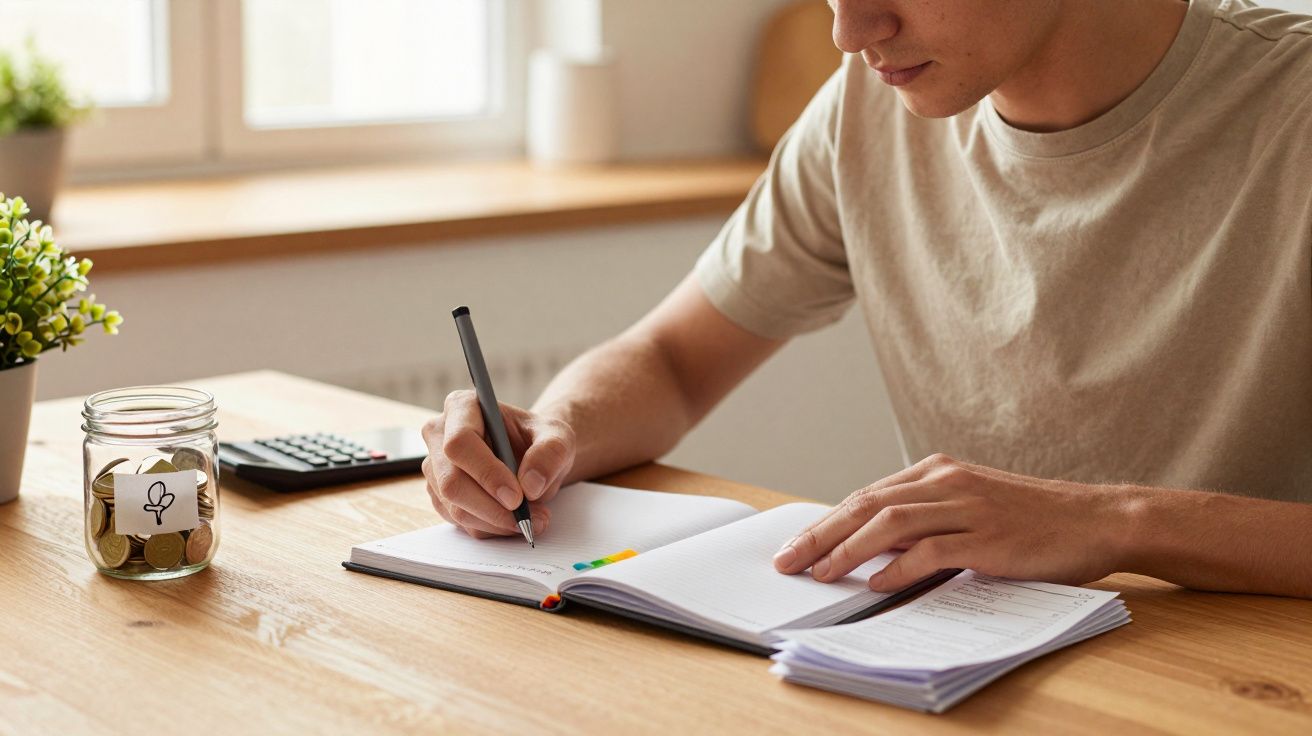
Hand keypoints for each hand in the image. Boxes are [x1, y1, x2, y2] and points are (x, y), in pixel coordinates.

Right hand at [421, 390, 575, 538]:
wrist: (534, 456)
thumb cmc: (540, 439)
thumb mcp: (559, 437)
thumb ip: (551, 453)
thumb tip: (530, 484)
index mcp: (462, 407)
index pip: (460, 443)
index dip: (486, 473)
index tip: (517, 497)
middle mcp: (440, 436)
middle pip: (451, 481)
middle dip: (492, 508)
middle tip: (528, 518)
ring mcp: (436, 468)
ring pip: (455, 508)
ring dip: (496, 522)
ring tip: (532, 519)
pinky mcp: (441, 496)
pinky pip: (460, 522)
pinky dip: (491, 528)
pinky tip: (514, 520)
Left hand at [772, 454, 1130, 590]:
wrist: (1096, 519)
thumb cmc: (1032, 520)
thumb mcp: (970, 508)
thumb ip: (926, 520)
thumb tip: (872, 549)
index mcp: (938, 472)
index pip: (867, 496)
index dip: (826, 522)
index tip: (796, 546)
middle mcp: (946, 482)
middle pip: (866, 505)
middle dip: (821, 534)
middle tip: (788, 561)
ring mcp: (967, 506)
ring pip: (889, 523)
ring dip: (848, 550)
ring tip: (820, 574)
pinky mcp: (987, 536)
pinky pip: (931, 550)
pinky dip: (898, 567)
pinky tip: (877, 584)